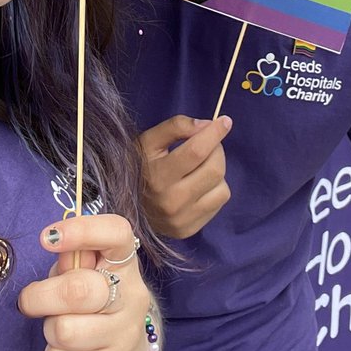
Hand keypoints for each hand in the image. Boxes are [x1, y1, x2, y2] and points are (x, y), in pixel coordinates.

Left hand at [18, 214, 150, 350]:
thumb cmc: (96, 300)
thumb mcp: (87, 272)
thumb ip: (72, 259)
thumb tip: (54, 244)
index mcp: (125, 263)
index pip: (116, 233)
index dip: (81, 230)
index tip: (47, 236)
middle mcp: (132, 296)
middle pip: (78, 290)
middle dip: (40, 296)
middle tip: (29, 300)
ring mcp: (126, 334)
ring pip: (65, 331)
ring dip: (49, 328)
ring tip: (58, 325)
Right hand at [139, 114, 231, 238]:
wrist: (125, 208)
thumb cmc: (139, 168)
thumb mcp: (149, 141)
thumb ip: (176, 126)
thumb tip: (206, 125)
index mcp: (157, 176)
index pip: (196, 152)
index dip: (214, 134)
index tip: (225, 121)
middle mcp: (171, 201)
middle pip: (215, 169)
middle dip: (217, 149)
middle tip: (208, 144)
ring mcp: (182, 219)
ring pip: (222, 187)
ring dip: (217, 170)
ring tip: (200, 167)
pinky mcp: (189, 230)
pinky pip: (219, 202)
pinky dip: (215, 188)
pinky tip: (198, 185)